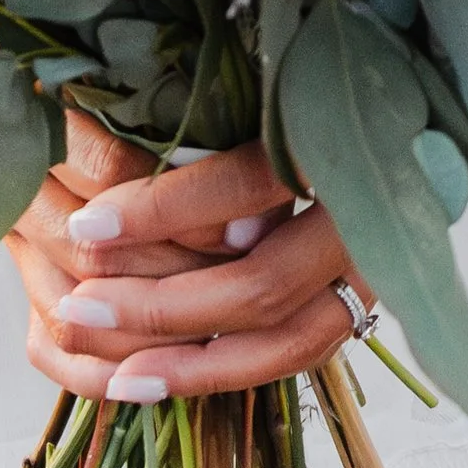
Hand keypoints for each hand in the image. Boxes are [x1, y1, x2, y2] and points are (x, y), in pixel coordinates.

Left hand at [6, 123, 366, 402]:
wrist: (386, 119)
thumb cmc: (293, 92)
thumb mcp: (255, 87)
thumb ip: (205, 121)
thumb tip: (110, 184)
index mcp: (343, 139)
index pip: (250, 183)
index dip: (167, 208)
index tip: (88, 223)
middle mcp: (370, 214)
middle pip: (266, 284)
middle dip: (163, 305)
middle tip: (81, 306)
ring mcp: (374, 268)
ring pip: (288, 341)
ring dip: (192, 362)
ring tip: (115, 372)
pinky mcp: (356, 301)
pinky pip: (294, 354)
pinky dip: (225, 372)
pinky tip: (156, 380)